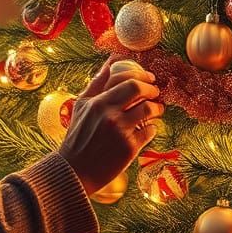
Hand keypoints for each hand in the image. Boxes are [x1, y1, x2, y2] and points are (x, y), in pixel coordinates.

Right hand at [58, 57, 164, 193]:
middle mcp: (107, 114)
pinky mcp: (129, 148)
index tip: (149, 78)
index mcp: (95, 102)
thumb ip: (97, 83)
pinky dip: (152, 128)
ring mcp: (119, 130)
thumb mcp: (82, 106)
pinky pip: (150, 130)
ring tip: (156, 111)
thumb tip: (112, 60)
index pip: (123, 77)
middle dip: (152, 88)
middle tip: (155, 93)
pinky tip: (146, 130)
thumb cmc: (78, 137)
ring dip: (157, 108)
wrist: (74, 172)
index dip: (141, 74)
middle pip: (138, 88)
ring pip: (149, 109)